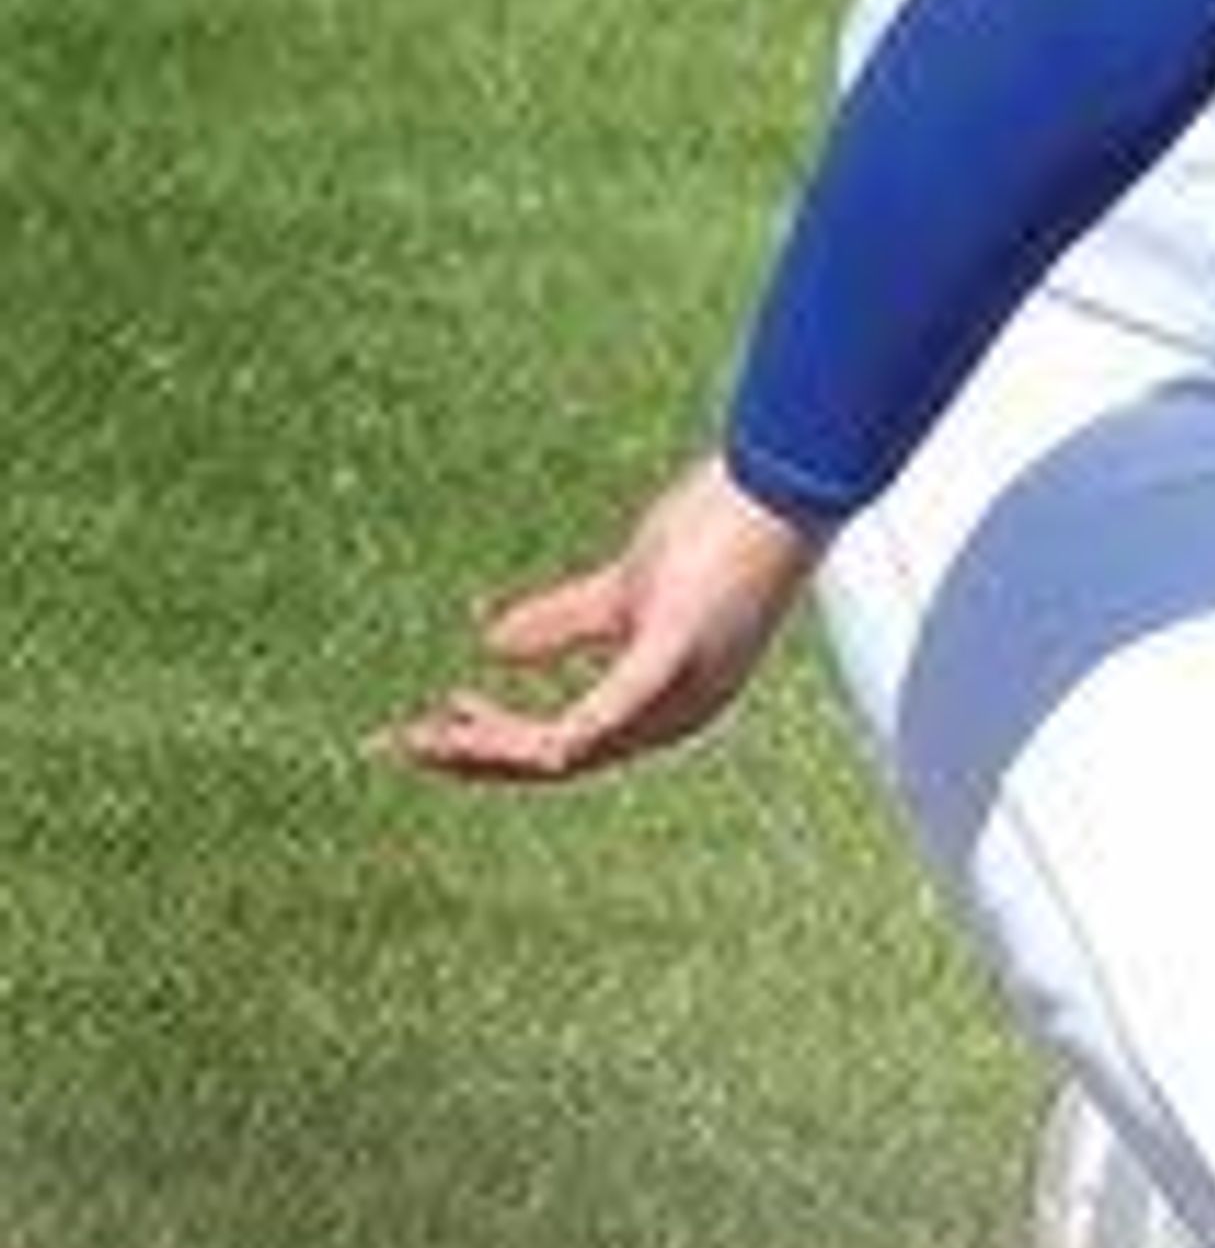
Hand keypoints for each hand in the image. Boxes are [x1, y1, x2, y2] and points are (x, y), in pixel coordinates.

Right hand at [393, 456, 826, 783]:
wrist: (779, 486)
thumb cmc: (715, 532)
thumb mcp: (619, 589)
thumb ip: (558, 622)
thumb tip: (489, 644)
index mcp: (661, 703)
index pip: (566, 745)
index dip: (491, 745)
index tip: (429, 728)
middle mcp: (673, 715)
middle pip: (559, 761)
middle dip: (474, 757)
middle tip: (403, 744)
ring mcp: (678, 690)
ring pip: (572, 750)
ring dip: (494, 745)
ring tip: (432, 734)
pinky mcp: (674, 652)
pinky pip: (612, 711)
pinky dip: (565, 734)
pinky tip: (525, 744)